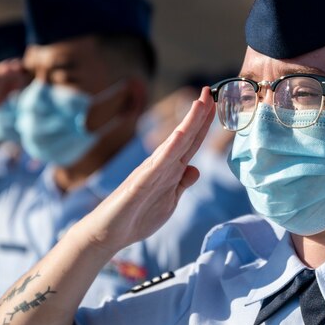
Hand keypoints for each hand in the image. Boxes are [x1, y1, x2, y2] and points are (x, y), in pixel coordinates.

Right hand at [75, 88, 215, 254]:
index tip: (215, 103)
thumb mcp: (169, 200)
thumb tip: (195, 169)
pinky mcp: (140, 183)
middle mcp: (161, 165)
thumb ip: (181, 184)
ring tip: (200, 103)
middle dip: (198, 115)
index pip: (190, 143)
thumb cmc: (137, 216)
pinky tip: (181, 135)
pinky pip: (157, 164)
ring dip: (188, 123)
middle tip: (210, 91)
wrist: (109, 233)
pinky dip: (170, 149)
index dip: (203, 124)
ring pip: (174, 144)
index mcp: (169, 169)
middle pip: (185, 137)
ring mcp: (150, 172)